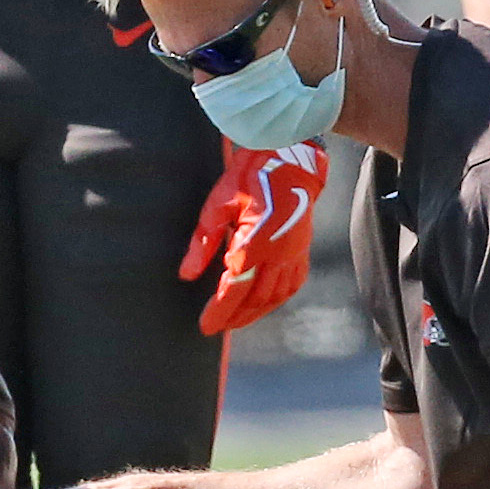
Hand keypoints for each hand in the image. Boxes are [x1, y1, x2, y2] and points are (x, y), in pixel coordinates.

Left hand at [180, 141, 330, 335]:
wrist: (289, 161)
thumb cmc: (248, 178)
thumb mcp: (217, 205)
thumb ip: (202, 243)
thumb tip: (186, 275)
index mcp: (254, 243)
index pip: (233, 289)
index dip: (218, 311)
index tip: (206, 327)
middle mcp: (277, 254)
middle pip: (254, 298)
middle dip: (233, 316)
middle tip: (216, 327)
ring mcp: (293, 254)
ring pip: (274, 297)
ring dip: (254, 313)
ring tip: (235, 321)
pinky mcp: (302, 252)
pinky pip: (290, 286)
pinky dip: (275, 301)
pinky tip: (262, 304)